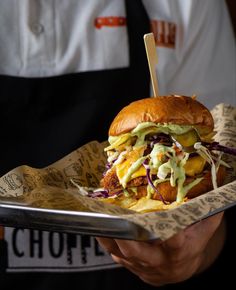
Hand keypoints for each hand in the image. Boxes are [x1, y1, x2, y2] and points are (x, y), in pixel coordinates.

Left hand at [96, 212, 224, 285]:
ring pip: (125, 256)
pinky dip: (109, 244)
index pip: (176, 245)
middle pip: (142, 254)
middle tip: (117, 223)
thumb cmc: (192, 246)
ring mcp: (145, 268)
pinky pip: (118, 258)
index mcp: (181, 252)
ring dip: (112, 239)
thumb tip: (213, 197)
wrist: (182, 269)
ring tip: (101, 223)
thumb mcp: (203, 232)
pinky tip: (101, 231)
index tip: (156, 224)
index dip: (169, 236)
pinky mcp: (134, 269)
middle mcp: (161, 263)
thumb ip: (206, 215)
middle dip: (128, 240)